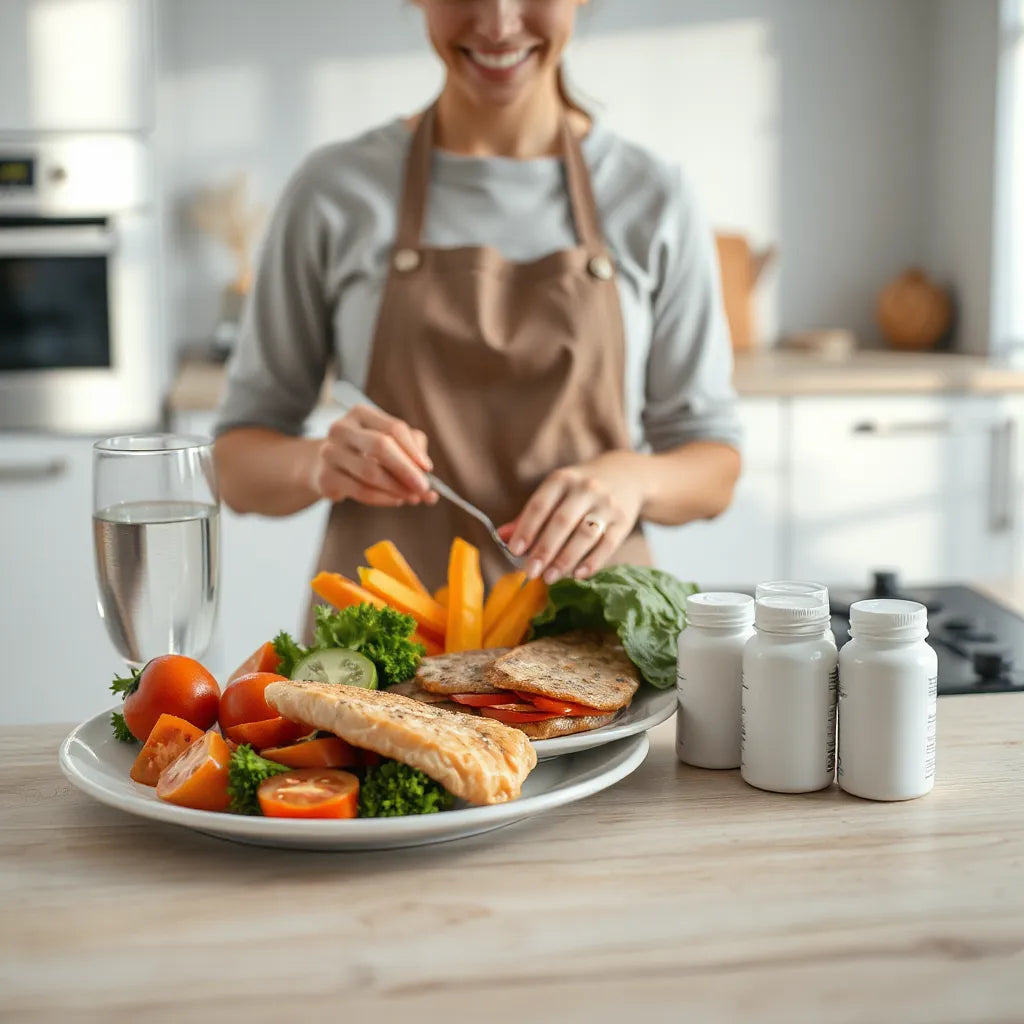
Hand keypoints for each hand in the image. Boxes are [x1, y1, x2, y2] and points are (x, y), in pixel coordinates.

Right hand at [311, 404, 437, 506]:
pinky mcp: (325, 477)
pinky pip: (361, 490)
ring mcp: (330, 452)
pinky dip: (383, 498)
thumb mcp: (389, 442)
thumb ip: (412, 452)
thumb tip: (428, 477)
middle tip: (423, 487)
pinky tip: (396, 500)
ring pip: (370, 472)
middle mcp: (342, 428)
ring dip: (397, 488)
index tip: (428, 469)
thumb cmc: (364, 452)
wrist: (324, 466)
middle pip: (380, 446)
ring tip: (413, 497)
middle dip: (406, 469)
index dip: (413, 450)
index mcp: (361, 414)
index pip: (393, 428)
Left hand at [499, 452, 647, 582]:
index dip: (526, 528)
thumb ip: (529, 515)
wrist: (626, 475)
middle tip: (531, 571)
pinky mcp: (623, 521)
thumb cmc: (580, 489)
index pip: (540, 505)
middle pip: (562, 522)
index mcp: (562, 479)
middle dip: (544, 549)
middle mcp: (585, 489)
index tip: (515, 550)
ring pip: (585, 534)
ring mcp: (607, 504)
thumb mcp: (555, 491)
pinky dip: (592, 562)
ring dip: (565, 559)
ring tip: (550, 577)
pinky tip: (576, 575)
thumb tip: (502, 537)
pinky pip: (607, 544)